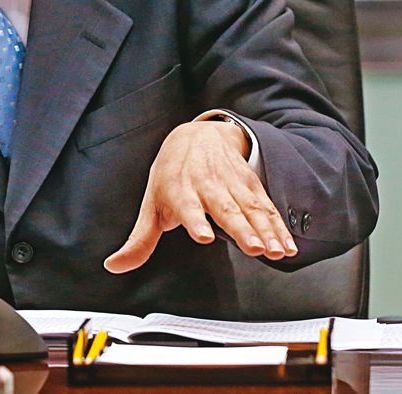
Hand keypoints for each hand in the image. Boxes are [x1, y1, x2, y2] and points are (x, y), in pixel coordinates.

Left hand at [103, 120, 296, 273]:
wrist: (198, 135)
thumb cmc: (172, 175)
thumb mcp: (152, 203)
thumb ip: (139, 239)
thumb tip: (114, 265)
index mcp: (181, 190)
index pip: (187, 207)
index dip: (195, 221)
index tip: (202, 236)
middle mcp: (208, 185)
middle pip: (226, 209)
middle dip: (241, 229)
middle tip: (254, 248)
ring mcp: (233, 184)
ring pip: (251, 209)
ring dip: (266, 231)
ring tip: (275, 251)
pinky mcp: (251, 186)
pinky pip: (267, 208)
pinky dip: (279, 227)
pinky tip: (287, 245)